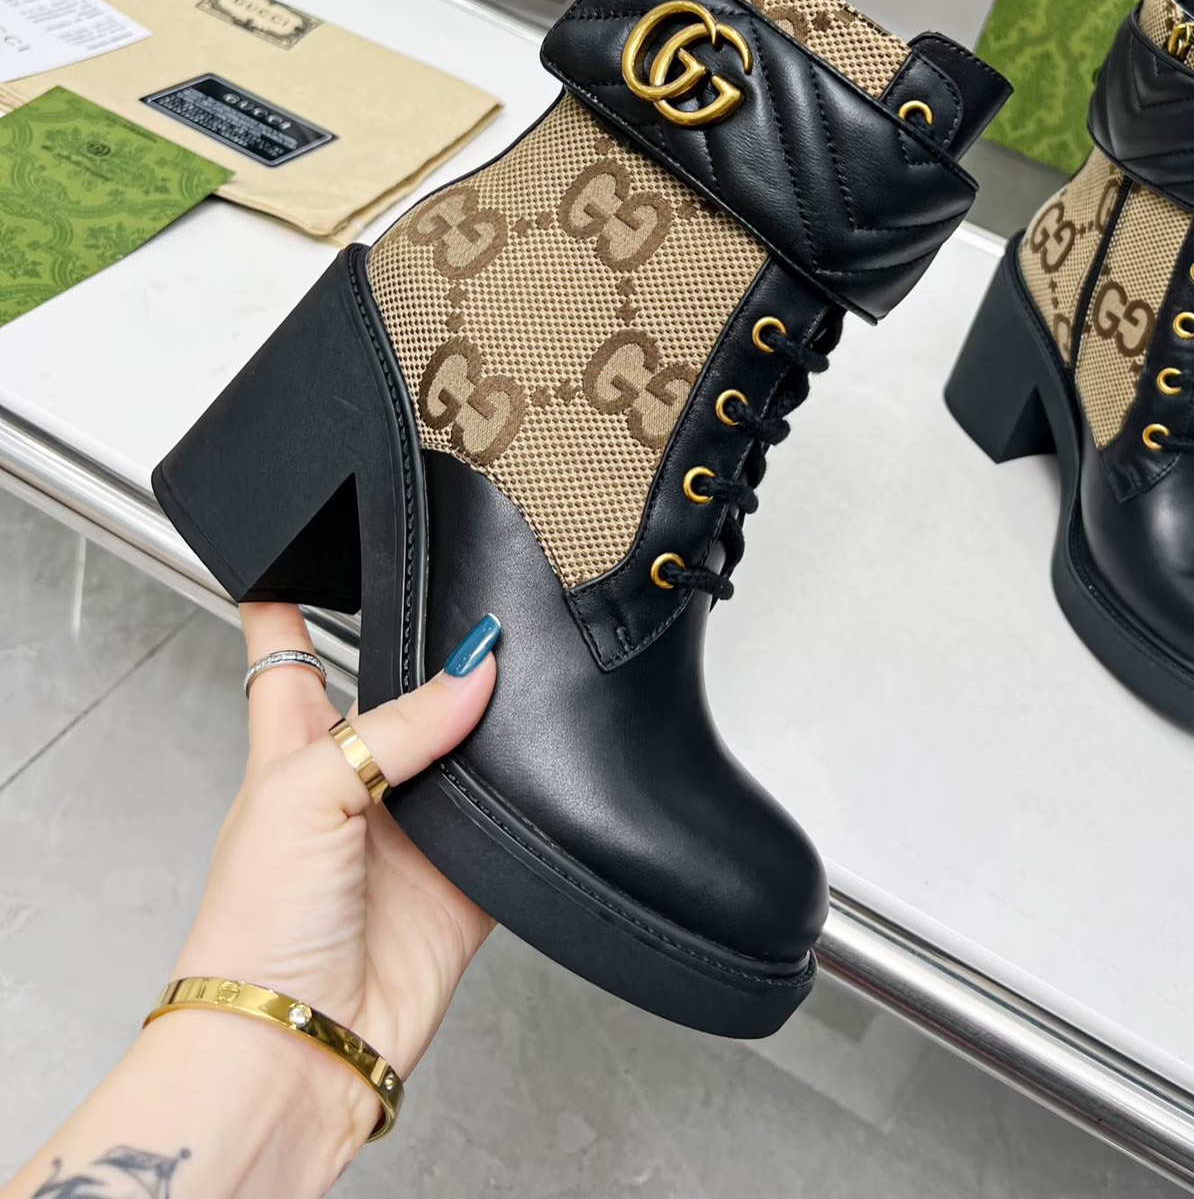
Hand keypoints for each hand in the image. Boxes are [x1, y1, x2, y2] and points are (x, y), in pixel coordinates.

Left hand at [173, 602, 499, 1153]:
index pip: (287, 651)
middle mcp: (354, 782)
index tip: (316, 541)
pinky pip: (514, 823)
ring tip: (524, 677)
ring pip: (466, 749)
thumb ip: (398, 727)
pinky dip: (536, 800)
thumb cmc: (254, 930)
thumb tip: (476, 671)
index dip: (294, 595)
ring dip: (493, 723)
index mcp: (292, 746)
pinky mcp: (466, 880)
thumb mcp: (306, 792)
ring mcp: (412, 831)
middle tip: (473, 602)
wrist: (297, 1045)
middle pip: (399, 691)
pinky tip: (546, 772)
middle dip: (434, 650)